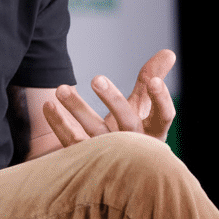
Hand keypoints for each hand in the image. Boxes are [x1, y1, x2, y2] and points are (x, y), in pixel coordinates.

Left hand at [43, 48, 176, 148]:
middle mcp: (134, 146)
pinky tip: (48, 105)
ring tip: (60, 88)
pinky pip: (72, 141)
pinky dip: (59, 124)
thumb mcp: (143, 107)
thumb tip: (169, 52)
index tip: (153, 81)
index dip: (161, 100)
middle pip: (128, 123)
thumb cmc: (130, 131)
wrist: (110, 166)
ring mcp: (111, 156)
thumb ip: (151, 79)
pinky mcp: (88, 161)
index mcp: (153, 133)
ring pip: (95, 133)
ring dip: (77, 109)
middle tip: (96, 78)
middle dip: (113, 100)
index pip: (164, 117)